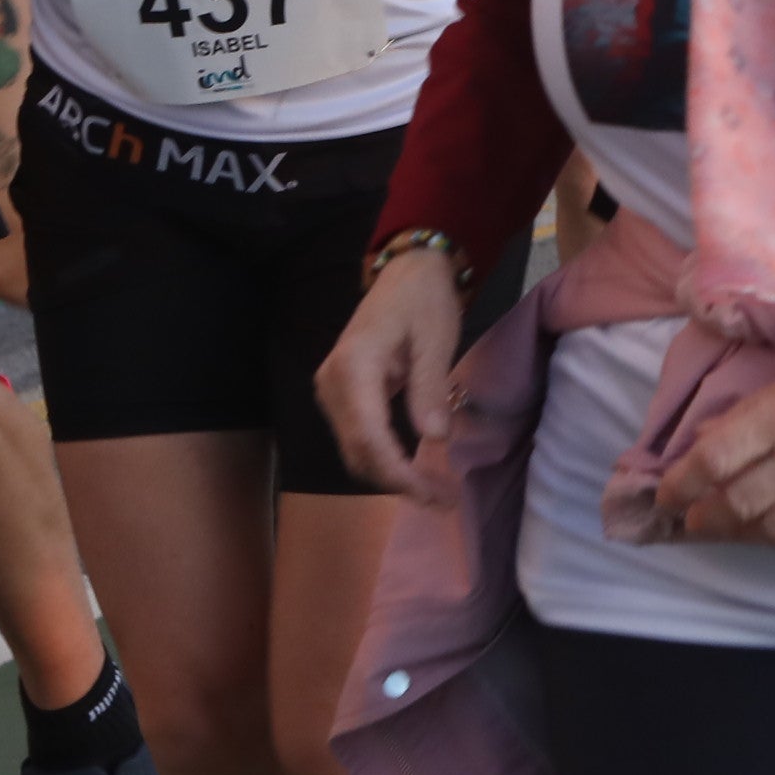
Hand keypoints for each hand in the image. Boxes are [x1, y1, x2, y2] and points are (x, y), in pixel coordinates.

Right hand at [320, 247, 471, 504]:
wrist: (407, 273)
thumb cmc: (423, 301)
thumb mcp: (436, 339)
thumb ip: (430, 388)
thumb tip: (434, 438)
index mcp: (354, 366)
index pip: (367, 435)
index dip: (396, 471)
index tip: (429, 492)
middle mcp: (332, 382)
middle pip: (357, 450)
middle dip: (397, 482)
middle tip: (442, 501)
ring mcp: (332, 390)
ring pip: (355, 451)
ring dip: (391, 476)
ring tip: (435, 492)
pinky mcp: (342, 396)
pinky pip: (359, 438)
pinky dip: (385, 460)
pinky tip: (416, 470)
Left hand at [658, 339, 774, 557]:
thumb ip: (749, 415)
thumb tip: (704, 447)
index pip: (714, 461)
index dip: (680, 484)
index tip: (668, 495)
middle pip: (736, 502)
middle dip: (704, 517)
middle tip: (696, 520)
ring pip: (769, 529)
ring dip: (742, 532)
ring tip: (734, 526)